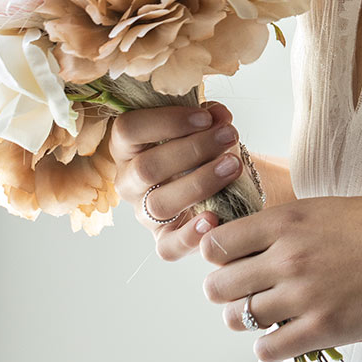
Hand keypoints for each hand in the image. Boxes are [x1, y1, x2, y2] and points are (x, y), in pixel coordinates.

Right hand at [108, 99, 242, 260]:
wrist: (223, 184)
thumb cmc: (204, 150)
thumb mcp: (205, 128)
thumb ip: (210, 118)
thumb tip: (218, 115)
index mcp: (128, 146)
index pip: (128, 129)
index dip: (166, 121)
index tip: (206, 117)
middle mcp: (129, 181)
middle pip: (146, 168)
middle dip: (193, 149)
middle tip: (229, 136)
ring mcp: (144, 214)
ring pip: (160, 204)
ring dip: (200, 182)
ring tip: (233, 165)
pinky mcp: (164, 240)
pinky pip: (168, 247)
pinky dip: (191, 235)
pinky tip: (214, 219)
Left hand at [199, 194, 361, 361]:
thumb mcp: (329, 208)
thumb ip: (288, 225)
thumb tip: (252, 242)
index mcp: (287, 220)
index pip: (215, 245)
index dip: (218, 257)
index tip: (233, 262)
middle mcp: (288, 256)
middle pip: (218, 286)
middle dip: (227, 292)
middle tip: (247, 293)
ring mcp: (305, 294)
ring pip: (238, 319)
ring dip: (247, 320)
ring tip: (268, 315)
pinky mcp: (325, 328)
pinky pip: (267, 349)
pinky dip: (270, 346)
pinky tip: (287, 336)